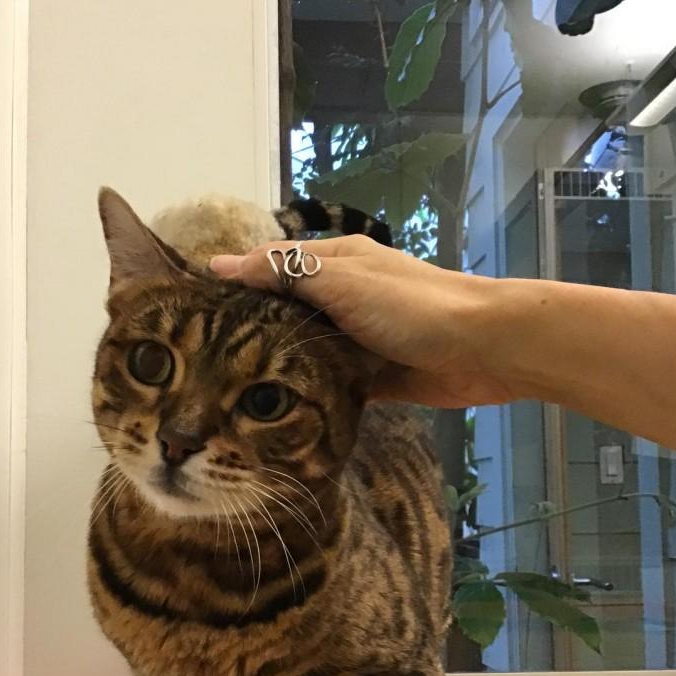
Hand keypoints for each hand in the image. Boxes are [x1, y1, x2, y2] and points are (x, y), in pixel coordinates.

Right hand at [210, 235, 519, 408]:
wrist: (484, 348)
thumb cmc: (411, 307)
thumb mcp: (341, 280)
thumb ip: (284, 272)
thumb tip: (219, 263)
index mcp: (337, 262)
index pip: (273, 265)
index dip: (235, 282)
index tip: (191, 310)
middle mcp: (345, 297)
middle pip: (287, 311)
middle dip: (251, 332)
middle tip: (201, 364)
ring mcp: (360, 338)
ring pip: (307, 350)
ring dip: (279, 367)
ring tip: (226, 393)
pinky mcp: (374, 377)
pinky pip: (332, 384)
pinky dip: (309, 394)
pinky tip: (276, 413)